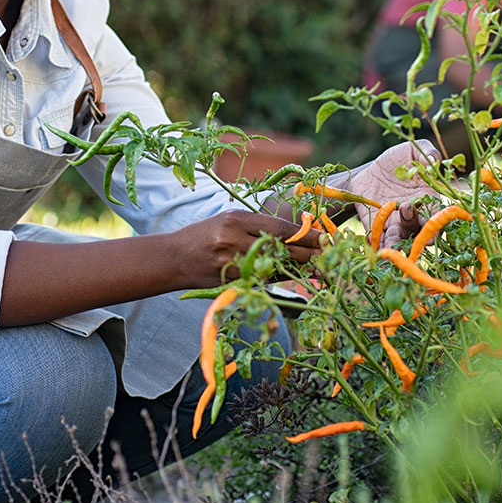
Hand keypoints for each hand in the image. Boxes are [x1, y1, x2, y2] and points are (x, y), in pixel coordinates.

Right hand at [175, 210, 321, 287]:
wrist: (174, 258)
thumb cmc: (204, 234)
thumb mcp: (229, 220)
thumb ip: (258, 226)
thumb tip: (293, 234)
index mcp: (235, 220)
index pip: (279, 228)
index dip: (305, 235)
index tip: (324, 237)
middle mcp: (234, 241)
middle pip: (281, 251)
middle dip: (308, 254)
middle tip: (328, 255)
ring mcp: (232, 265)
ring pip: (274, 269)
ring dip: (296, 269)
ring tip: (315, 266)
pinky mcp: (230, 283)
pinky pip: (261, 281)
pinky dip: (276, 278)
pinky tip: (287, 275)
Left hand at [345, 141, 439, 249]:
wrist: (369, 171)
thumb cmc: (397, 161)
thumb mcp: (412, 151)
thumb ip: (426, 152)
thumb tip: (433, 160)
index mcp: (427, 199)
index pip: (435, 213)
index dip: (437, 220)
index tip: (435, 224)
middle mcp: (414, 215)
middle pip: (420, 229)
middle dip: (420, 233)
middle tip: (417, 230)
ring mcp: (396, 223)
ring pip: (400, 237)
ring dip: (398, 241)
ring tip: (393, 242)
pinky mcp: (378, 226)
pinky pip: (380, 238)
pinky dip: (379, 243)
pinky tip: (378, 246)